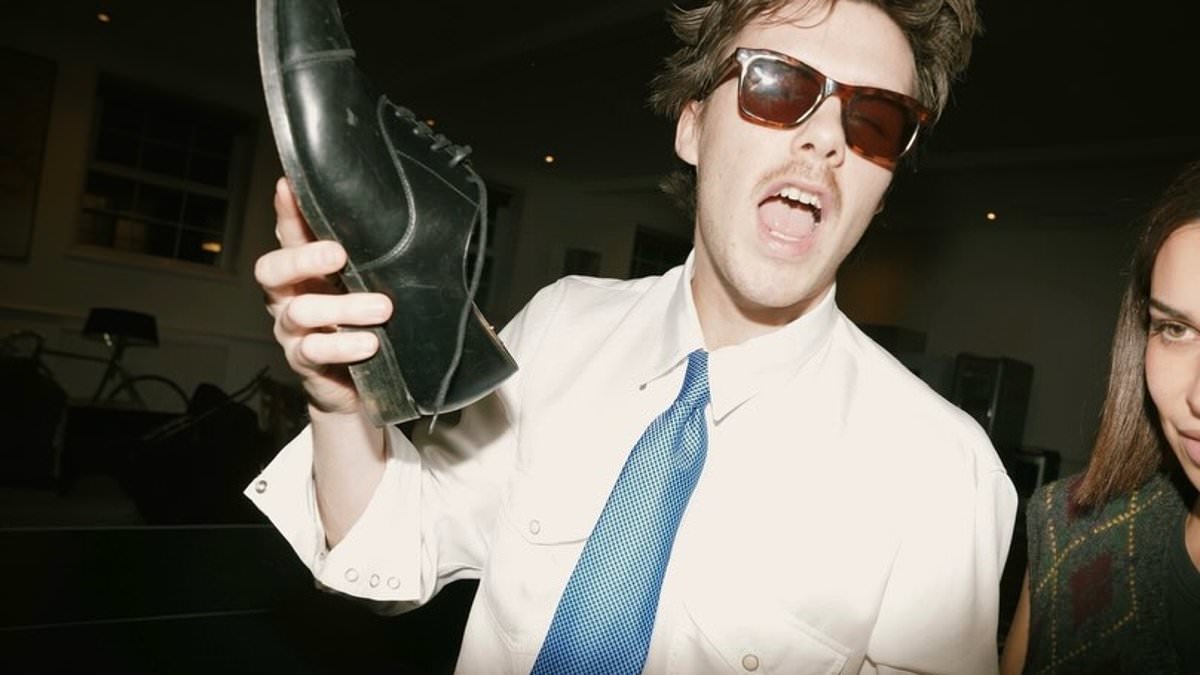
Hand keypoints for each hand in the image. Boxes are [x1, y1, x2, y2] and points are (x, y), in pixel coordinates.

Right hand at [254, 178, 392, 415]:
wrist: (355, 385)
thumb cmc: (362, 324)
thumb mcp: (364, 285)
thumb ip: (369, 259)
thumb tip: (399, 223)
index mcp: (303, 271)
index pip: (289, 234)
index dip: (286, 211)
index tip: (289, 186)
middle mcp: (288, 296)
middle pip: (273, 269)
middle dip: (304, 258)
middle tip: (339, 255)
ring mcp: (291, 330)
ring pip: (301, 311)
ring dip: (343, 308)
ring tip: (381, 309)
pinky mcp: (303, 362)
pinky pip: (312, 351)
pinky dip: (343, 345)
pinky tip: (368, 343)